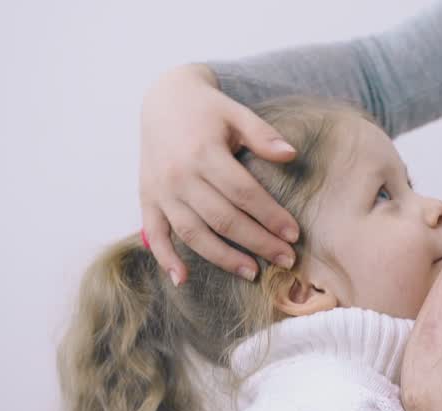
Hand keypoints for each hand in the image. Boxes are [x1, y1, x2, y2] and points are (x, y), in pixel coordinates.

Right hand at [139, 63, 300, 284]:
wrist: (163, 99)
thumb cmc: (208, 110)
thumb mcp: (237, 113)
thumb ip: (263, 135)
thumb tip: (291, 154)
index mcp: (203, 152)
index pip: (243, 193)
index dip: (270, 216)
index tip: (294, 235)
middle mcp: (179, 175)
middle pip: (222, 218)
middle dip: (257, 242)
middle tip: (286, 260)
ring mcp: (161, 190)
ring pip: (192, 233)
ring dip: (222, 257)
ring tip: (252, 273)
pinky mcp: (147, 198)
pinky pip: (154, 233)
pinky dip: (165, 258)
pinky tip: (182, 279)